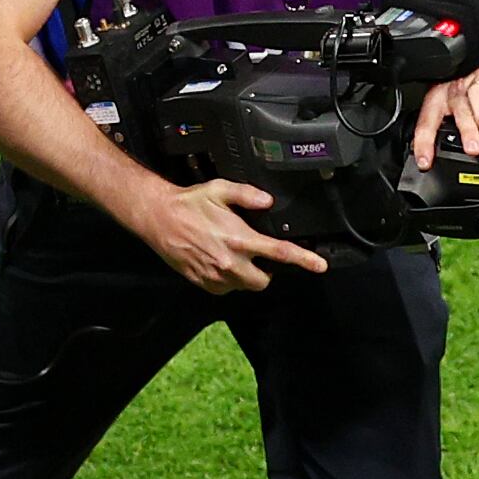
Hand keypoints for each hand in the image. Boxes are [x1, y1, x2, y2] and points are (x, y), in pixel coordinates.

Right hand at [127, 177, 328, 293]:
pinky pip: (226, 288)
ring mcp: (216, 276)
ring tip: (235, 255)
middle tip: (259, 257)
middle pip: (264, 281)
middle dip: (268, 272)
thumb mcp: (220, 190)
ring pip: (245, 286)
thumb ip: (248, 195)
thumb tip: (268, 201)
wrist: (158, 218)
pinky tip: (220, 261)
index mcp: (239, 239)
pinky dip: (229, 279)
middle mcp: (230, 262)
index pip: (280, 253)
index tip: (319, 265)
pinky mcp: (204, 283)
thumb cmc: (189, 204)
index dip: (304, 260)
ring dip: (247, 275)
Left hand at [405, 51, 478, 174]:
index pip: (427, 120)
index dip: (424, 142)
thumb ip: (441, 122)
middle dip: (467, 131)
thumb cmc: (462, 81)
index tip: (425, 162)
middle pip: (460, 111)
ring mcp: (477, 84)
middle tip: (472, 150)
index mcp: (438, 96)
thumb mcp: (446, 96)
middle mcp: (456, 90)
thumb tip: (430, 152)